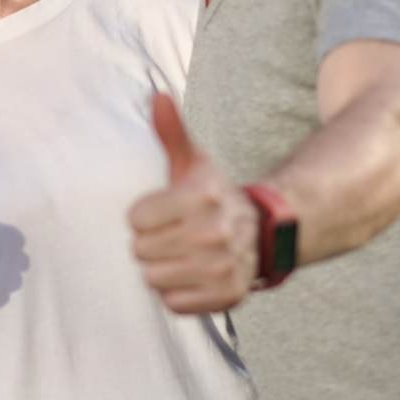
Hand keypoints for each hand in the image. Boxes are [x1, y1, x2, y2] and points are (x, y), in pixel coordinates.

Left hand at [129, 93, 258, 313]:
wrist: (263, 233)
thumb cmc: (212, 197)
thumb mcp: (194, 163)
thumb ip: (171, 132)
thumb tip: (156, 95)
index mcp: (201, 196)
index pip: (136, 218)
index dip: (146, 216)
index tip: (165, 212)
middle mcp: (214, 232)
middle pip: (140, 251)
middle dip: (152, 243)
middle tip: (175, 236)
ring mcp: (222, 266)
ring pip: (153, 278)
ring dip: (162, 269)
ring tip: (182, 256)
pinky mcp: (227, 296)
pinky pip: (173, 304)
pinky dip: (178, 294)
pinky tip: (192, 277)